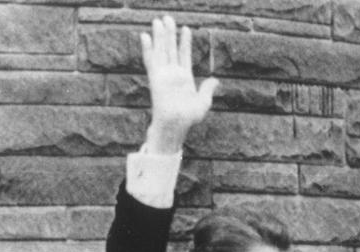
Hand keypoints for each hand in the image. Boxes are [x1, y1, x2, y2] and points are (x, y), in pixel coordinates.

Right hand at [140, 16, 217, 153]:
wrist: (177, 125)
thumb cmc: (189, 118)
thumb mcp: (204, 103)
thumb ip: (207, 90)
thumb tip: (215, 80)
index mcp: (184, 78)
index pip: (184, 55)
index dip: (185, 42)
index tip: (186, 28)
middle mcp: (173, 74)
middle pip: (171, 49)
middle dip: (169, 33)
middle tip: (167, 18)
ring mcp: (163, 75)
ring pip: (161, 50)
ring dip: (159, 36)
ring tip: (158, 20)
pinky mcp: (155, 78)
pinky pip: (150, 60)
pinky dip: (148, 48)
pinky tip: (145, 36)